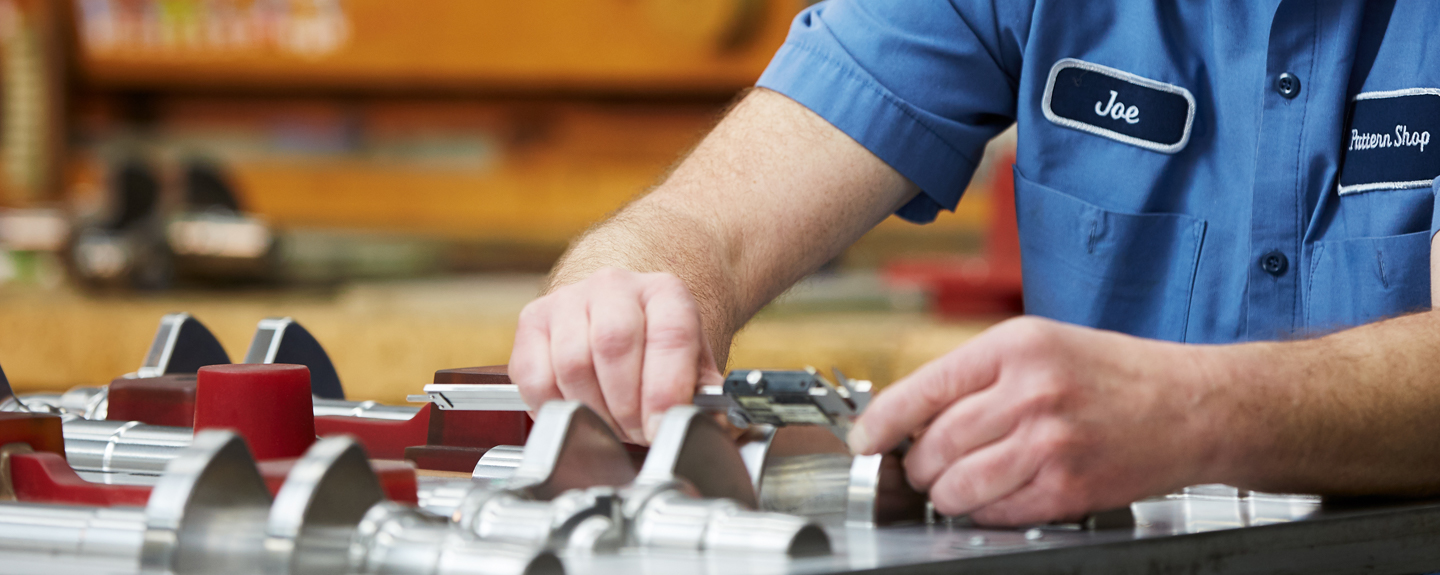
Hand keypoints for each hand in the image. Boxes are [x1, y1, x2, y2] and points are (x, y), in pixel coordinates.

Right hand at [509, 267, 724, 444]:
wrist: (619, 309)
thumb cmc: (657, 344)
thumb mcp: (692, 362)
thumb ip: (704, 396)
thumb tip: (711, 429)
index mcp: (665, 291)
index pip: (669, 336)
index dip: (665, 391)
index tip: (662, 428)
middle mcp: (614, 286)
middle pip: (614, 346)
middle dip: (626, 407)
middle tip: (637, 432)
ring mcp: (569, 299)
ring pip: (572, 363)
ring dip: (593, 410)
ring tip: (611, 423)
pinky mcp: (532, 320)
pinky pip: (534, 375)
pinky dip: (553, 406)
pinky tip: (577, 410)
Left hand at [848, 316, 1225, 525]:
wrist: (1194, 406)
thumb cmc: (1116, 374)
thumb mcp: (1041, 346)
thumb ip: (979, 375)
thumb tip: (914, 414)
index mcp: (1016, 347)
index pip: (922, 390)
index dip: (881, 422)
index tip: (864, 439)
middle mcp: (1030, 392)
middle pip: (934, 445)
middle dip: (917, 465)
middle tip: (923, 467)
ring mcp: (1049, 443)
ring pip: (957, 486)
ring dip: (945, 494)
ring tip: (955, 486)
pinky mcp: (1067, 487)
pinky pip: (997, 512)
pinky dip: (985, 512)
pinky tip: (997, 496)